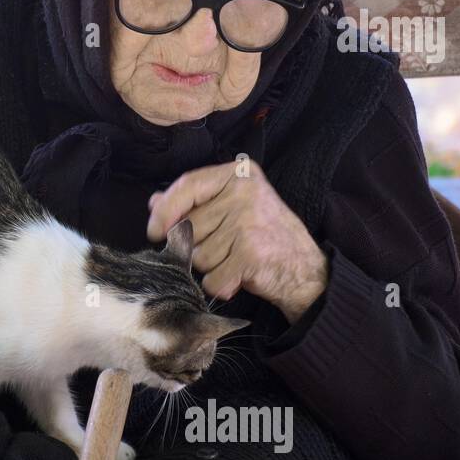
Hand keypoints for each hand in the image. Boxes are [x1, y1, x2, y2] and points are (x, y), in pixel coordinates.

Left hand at [145, 158, 328, 324]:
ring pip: (197, 256)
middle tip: (228, 247)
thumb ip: (195, 202)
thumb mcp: (233, 208)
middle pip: (187, 226)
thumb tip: (155, 202)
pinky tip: (242, 276)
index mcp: (239, 174)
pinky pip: (212, 279)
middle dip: (197, 246)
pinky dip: (222, 286)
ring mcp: (248, 223)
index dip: (164, 211)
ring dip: (212, 268)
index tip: (154, 230)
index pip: (186, 185)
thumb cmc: (265, 237)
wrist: (306, 271)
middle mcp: (244, 193)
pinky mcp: (251, 254)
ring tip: (238, 259)